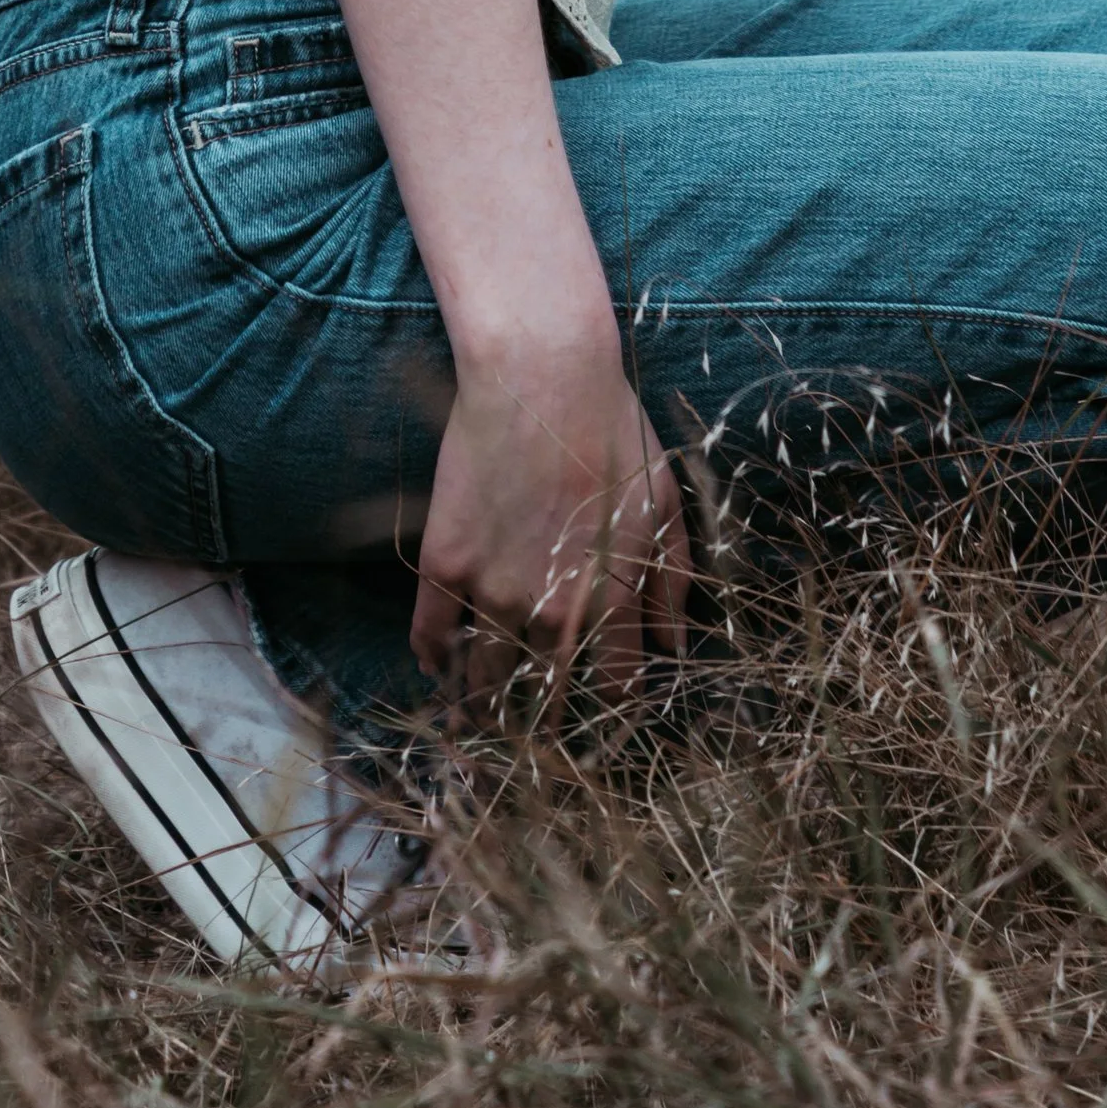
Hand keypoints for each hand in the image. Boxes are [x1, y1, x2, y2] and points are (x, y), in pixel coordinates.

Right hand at [411, 331, 690, 698]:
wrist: (542, 375)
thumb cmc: (613, 429)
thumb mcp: (666, 502)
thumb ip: (673, 582)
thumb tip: (675, 646)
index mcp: (611, 602)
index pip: (612, 689)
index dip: (609, 706)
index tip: (600, 710)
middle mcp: (551, 612)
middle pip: (542, 695)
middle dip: (539, 721)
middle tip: (532, 732)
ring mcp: (493, 591)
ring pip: (484, 676)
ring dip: (481, 704)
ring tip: (478, 719)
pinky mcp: (447, 563)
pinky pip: (431, 633)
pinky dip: (433, 658)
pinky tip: (438, 667)